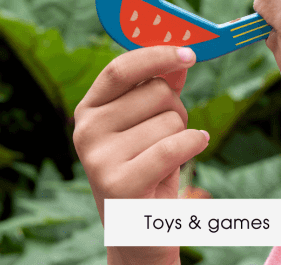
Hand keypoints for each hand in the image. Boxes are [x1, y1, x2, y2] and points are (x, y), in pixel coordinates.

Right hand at [73, 45, 208, 264]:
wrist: (139, 227)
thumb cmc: (147, 164)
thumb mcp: (150, 121)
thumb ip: (161, 87)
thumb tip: (179, 57)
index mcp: (90, 108)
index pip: (121, 69)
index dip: (156, 55)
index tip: (189, 53)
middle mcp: (86, 129)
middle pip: (156, 92)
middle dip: (177, 108)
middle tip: (168, 133)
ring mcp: (98, 158)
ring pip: (170, 120)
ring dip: (181, 134)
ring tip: (165, 156)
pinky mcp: (117, 185)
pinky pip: (172, 146)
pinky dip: (193, 144)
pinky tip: (194, 147)